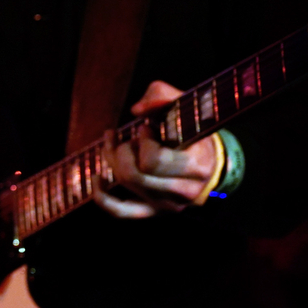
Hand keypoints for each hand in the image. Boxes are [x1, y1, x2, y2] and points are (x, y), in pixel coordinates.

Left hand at [96, 80, 220, 218]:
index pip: (153, 160)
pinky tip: (97, 178)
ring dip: (113, 160)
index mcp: (196, 167)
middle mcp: (183, 191)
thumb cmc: (192, 129)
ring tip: (118, 143)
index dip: (143, 140)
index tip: (145, 127)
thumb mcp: (184, 105)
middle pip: (133, 175)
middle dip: (123, 150)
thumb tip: (137, 110)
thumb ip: (161, 97)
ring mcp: (167, 205)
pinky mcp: (153, 211)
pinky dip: (103, 196)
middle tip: (130, 137)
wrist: (209, 159)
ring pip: (125, 185)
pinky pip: (121, 211)